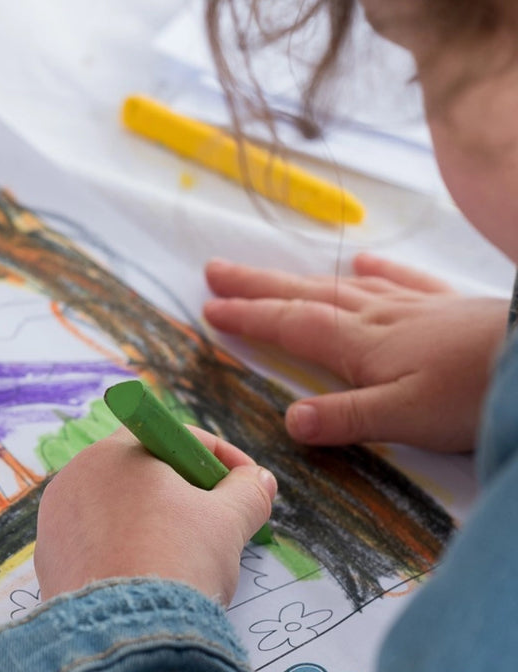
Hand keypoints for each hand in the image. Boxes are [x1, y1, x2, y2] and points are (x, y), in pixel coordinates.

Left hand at [34, 425, 275, 605]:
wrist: (125, 634)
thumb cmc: (175, 563)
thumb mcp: (228, 521)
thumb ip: (248, 492)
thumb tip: (259, 480)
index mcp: (115, 451)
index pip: (174, 437)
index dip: (218, 456)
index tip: (246, 480)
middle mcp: (77, 474)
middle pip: (143, 468)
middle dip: (186, 487)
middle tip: (219, 515)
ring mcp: (58, 517)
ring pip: (118, 505)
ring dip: (154, 519)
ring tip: (186, 551)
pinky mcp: (50, 558)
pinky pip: (97, 539)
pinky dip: (125, 547)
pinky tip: (150, 571)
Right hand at [203, 255, 508, 451]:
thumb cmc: (473, 393)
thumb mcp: (406, 418)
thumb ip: (346, 418)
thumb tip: (288, 420)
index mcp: (360, 344)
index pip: (290, 325)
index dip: (248, 316)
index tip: (210, 307)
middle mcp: (375, 317)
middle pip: (303, 295)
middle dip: (256, 285)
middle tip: (215, 270)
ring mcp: (409, 306)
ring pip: (340, 287)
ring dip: (297, 278)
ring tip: (267, 272)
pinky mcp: (443, 306)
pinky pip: (401, 282)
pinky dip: (377, 272)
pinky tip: (363, 263)